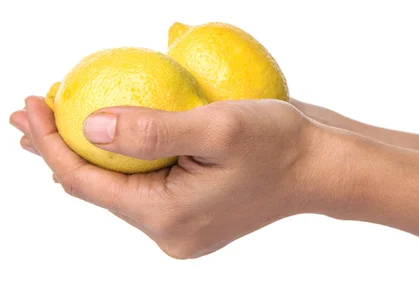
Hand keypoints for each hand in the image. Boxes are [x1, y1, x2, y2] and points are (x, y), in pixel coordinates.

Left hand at [10, 96, 326, 258]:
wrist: (322, 167)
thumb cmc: (281, 145)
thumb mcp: (217, 127)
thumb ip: (149, 130)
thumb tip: (87, 128)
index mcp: (168, 217)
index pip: (87, 182)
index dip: (51, 144)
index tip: (29, 104)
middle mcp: (171, 231)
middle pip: (98, 189)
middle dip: (61, 148)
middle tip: (30, 111)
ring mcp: (183, 225)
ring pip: (120, 188)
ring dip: (92, 152)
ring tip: (59, 119)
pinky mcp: (195, 212)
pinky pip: (144, 187)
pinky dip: (123, 159)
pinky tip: (112, 137)